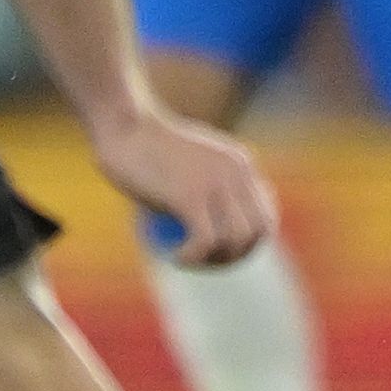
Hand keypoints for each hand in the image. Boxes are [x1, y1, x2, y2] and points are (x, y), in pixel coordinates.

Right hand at [88, 103, 277, 266]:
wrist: (125, 127)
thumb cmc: (146, 146)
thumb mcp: (190, 161)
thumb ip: (207, 185)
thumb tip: (213, 222)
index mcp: (240, 164)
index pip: (265, 214)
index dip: (251, 243)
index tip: (223, 254)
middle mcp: (236, 173)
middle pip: (257, 232)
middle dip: (237, 257)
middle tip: (205, 263)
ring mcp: (215, 184)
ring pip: (235, 240)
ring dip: (214, 261)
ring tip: (187, 260)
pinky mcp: (190, 196)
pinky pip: (205, 241)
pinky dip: (193, 258)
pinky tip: (175, 258)